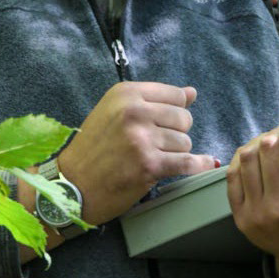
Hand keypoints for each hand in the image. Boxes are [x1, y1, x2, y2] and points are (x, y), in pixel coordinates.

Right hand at [58, 81, 215, 224]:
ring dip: (175, 152)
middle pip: (183, 118)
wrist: (72, 184)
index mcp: (126, 93)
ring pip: (185, 142)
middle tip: (156, 144)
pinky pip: (188, 163)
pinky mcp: (149, 165)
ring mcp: (141, 138)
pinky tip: (205, 163)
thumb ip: (154, 100)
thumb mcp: (115, 111)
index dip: (175, 110)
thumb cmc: (93, 147)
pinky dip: (200, 164)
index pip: (175, 95)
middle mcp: (134, 111)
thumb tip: (192, 92)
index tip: (165, 122)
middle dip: (176, 132)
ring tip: (151, 157)